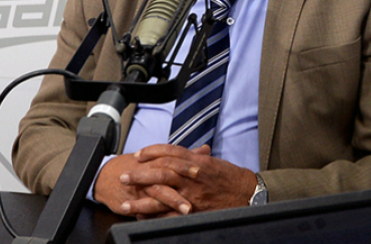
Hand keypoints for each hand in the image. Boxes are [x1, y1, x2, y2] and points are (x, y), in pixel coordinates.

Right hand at [94, 153, 192, 218]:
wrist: (108, 176)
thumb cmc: (135, 165)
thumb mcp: (158, 158)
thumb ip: (184, 155)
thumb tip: (205, 150)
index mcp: (158, 161)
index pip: (174, 160)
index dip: (187, 165)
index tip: (201, 170)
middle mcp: (150, 173)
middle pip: (167, 177)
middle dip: (183, 185)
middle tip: (197, 192)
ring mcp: (142, 188)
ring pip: (158, 194)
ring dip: (173, 201)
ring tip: (186, 209)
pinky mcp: (134, 201)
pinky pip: (145, 207)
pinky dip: (154, 213)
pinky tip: (165, 218)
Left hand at [122, 144, 257, 212]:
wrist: (247, 193)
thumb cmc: (230, 177)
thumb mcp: (211, 162)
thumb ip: (193, 157)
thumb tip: (178, 154)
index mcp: (196, 161)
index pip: (169, 152)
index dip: (151, 152)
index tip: (138, 155)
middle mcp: (192, 176)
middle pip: (160, 171)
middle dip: (140, 175)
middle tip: (123, 176)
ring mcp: (192, 194)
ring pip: (161, 194)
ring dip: (141, 200)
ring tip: (125, 202)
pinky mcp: (193, 210)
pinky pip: (170, 213)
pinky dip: (154, 216)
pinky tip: (142, 217)